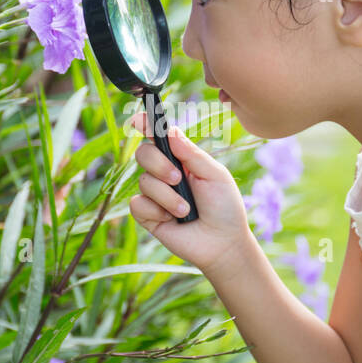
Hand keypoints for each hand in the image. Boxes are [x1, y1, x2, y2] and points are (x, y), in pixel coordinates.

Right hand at [127, 109, 253, 278]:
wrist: (223, 243)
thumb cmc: (224, 207)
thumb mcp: (214, 174)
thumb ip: (192, 153)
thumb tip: (170, 130)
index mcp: (181, 158)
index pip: (158, 136)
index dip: (145, 125)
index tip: (138, 119)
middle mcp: (164, 173)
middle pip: (143, 153)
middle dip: (159, 165)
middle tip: (177, 178)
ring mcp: (154, 194)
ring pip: (143, 181)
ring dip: (167, 196)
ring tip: (185, 210)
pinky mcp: (147, 215)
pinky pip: (137, 204)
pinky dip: (156, 211)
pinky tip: (171, 220)